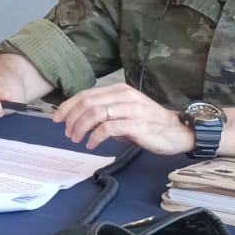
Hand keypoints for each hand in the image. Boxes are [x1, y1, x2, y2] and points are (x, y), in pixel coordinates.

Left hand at [53, 83, 195, 153]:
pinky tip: (91, 144)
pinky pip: (109, 128)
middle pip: (87, 103)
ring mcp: (132, 110)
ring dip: (81, 128)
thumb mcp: (123, 113)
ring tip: (76, 139)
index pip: (86, 94)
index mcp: (118, 91)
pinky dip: (95, 137)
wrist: (177, 131)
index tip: (57, 119)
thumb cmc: (148, 123)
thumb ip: (104, 113)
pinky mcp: (138, 125)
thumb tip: (78, 119)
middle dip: (71, 118)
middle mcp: (124, 96)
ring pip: (96, 114)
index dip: (67, 106)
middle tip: (67, 132)